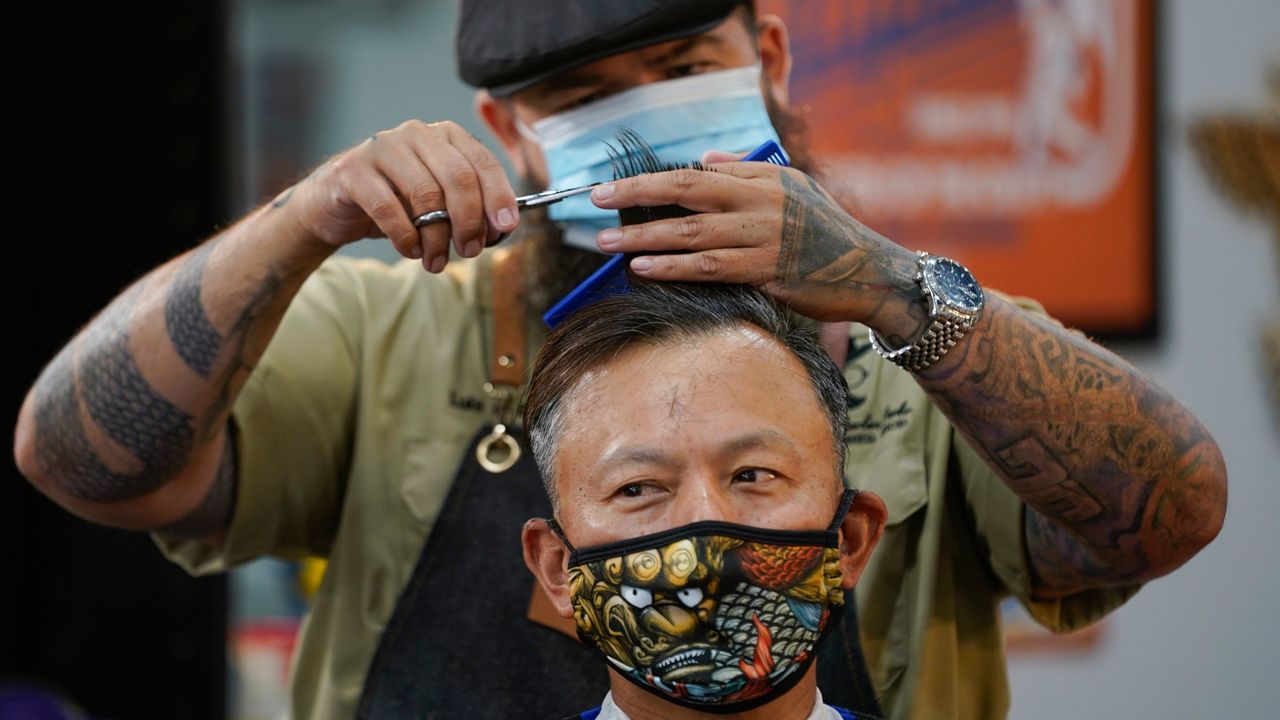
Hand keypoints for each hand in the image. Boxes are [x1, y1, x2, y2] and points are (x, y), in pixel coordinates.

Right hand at [278, 120, 518, 272]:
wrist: (335, 205)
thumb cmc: (397, 203)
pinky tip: (410, 250)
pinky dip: (405, 236)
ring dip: (437, 237)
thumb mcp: (439, 203)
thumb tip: (500, 228)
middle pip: (458, 177)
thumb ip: (470, 208)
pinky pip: (388, 208)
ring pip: (426, 195)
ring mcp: (383, 147)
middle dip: (470, 221)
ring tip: (436, 261)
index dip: (498, 197)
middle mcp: (416, 134)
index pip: (483, 163)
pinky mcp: (353, 170)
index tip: (505, 228)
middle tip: (470, 251)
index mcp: (445, 136)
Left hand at [588, 159, 922, 331]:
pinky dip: (672, 267)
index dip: (647, 180)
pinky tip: (643, 267)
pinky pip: (708, 268)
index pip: (692, 173)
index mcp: (760, 179)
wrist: (867, 269)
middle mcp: (757, 202)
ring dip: (644, 237)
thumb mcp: (791, 188)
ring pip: (690, 234)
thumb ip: (745, 172)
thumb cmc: (825, 232)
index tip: (609, 189)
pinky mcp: (764, 272)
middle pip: (684, 193)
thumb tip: (703, 159)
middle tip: (595, 204)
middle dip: (635, 197)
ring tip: (607, 244)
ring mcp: (760, 238)